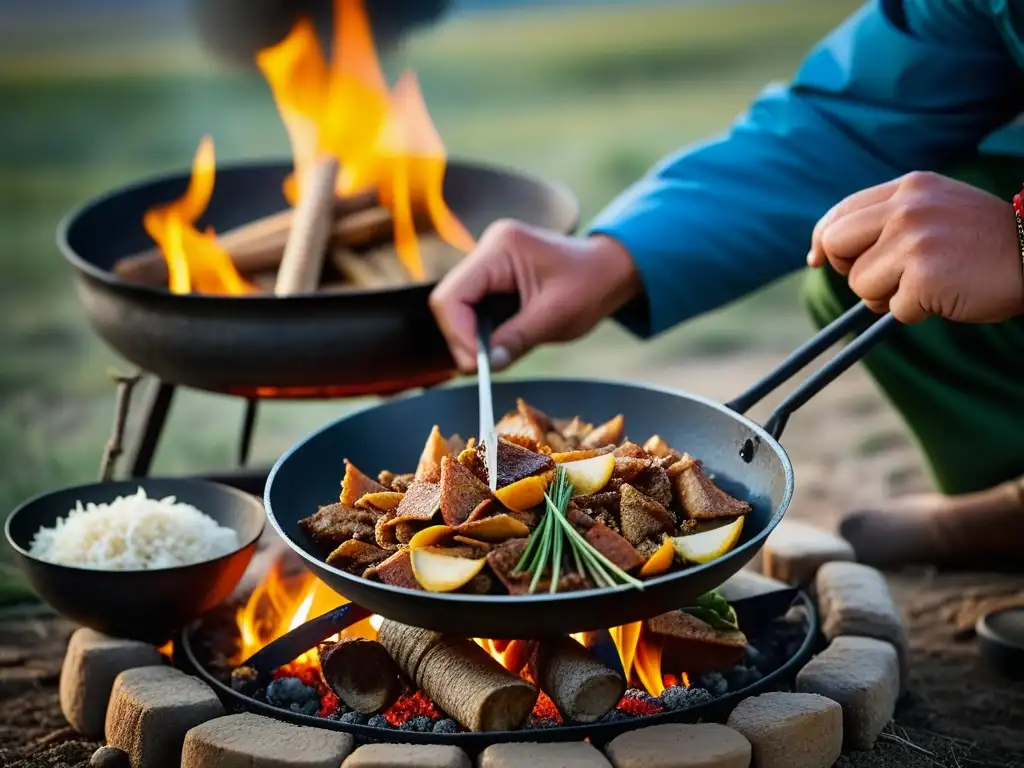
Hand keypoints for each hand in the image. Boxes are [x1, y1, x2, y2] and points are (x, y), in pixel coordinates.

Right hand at [429, 220, 641, 371]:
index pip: (454, 294)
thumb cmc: (592, 284)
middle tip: (484, 368)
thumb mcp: (556, 316)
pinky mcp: (494, 275)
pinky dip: (481, 330)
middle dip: (462, 338)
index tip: (477, 364)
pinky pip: (474, 306)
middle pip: (450, 300)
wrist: (612, 269)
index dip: (458, 333)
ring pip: (458, 306)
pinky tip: (498, 345)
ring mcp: (490, 261)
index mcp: (502, 248)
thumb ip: (517, 339)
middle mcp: (489, 248)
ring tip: (493, 360)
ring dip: (471, 337)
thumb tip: (489, 366)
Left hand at [807, 171, 1023, 322]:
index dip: (822, 241)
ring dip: (888, 296)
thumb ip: (889, 219)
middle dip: (851, 270)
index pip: (840, 214)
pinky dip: (917, 311)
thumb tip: (823, 251)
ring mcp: (914, 241)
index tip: (815, 260)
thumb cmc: (987, 241)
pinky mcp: (924, 276)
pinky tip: (948, 294)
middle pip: (835, 246)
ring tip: (930, 283)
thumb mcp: (937, 209)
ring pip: (860, 283)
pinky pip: (893, 308)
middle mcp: (906, 208)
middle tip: (884, 278)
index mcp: (909, 188)